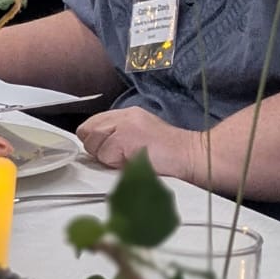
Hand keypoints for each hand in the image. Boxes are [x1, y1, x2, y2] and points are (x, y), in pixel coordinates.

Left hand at [76, 107, 195, 175]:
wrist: (192, 156)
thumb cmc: (171, 156)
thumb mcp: (141, 139)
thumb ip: (118, 138)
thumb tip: (96, 149)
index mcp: (127, 114)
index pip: (92, 124)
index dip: (94, 141)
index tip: (107, 154)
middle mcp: (123, 115)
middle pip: (87, 132)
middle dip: (98, 150)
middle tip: (122, 158)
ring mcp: (123, 124)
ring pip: (93, 143)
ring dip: (107, 157)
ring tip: (130, 159)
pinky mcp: (124, 136)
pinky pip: (104, 154)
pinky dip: (114, 163)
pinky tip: (134, 162)